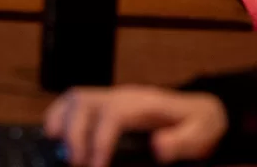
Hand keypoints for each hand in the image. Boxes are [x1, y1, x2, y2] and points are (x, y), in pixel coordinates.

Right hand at [43, 86, 227, 166]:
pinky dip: (59, 115)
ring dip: (62, 123)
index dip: (100, 140)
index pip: (113, 114)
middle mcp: (123, 96)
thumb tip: (158, 147)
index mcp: (144, 103)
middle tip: (77, 164)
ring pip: (76, 98)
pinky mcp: (105, 104)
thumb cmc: (200, 124)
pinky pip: (75, 102)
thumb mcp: (202, 133)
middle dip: (76, 135)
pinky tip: (54, 135)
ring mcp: (112, 97)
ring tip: (62, 152)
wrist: (201, 111)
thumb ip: (182, 141)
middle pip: (87, 103)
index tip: (96, 165)